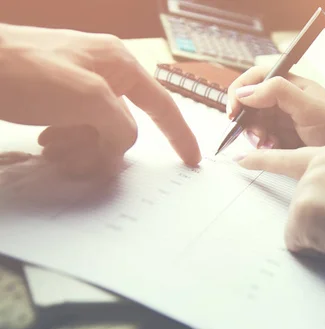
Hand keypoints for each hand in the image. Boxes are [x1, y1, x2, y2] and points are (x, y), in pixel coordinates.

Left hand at [0, 24, 199, 176]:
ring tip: (50, 147)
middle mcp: (103, 72)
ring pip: (98, 132)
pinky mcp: (56, 97)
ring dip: (79, 148)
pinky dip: (65, 142)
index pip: (162, 104)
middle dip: (102, 148)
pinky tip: (44, 141)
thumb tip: (119, 145)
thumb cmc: (26, 72)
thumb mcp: (88, 99)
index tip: (191, 160)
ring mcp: (78, 85)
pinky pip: (76, 129)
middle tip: (75, 158)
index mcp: (119, 64)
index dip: (179, 134)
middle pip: (123, 126)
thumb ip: (120, 126)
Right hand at [226, 66, 324, 153]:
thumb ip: (278, 93)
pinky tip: (274, 150)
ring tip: (269, 144)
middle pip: (251, 102)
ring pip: (254, 124)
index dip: (241, 90)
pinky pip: (263, 140)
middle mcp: (286, 100)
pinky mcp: (284, 140)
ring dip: (256, 135)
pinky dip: (264, 146)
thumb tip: (246, 92)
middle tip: (258, 135)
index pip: (258, 77)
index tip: (235, 110)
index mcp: (293, 85)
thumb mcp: (310, 109)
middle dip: (248, 119)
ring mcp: (284, 121)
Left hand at [237, 143, 324, 279]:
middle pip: (300, 205)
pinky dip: (318, 252)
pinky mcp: (304, 209)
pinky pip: (298, 243)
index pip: (294, 156)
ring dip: (323, 239)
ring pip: (300, 226)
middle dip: (320, 225)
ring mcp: (310, 185)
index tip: (241, 160)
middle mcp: (320, 164)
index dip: (265, 160)